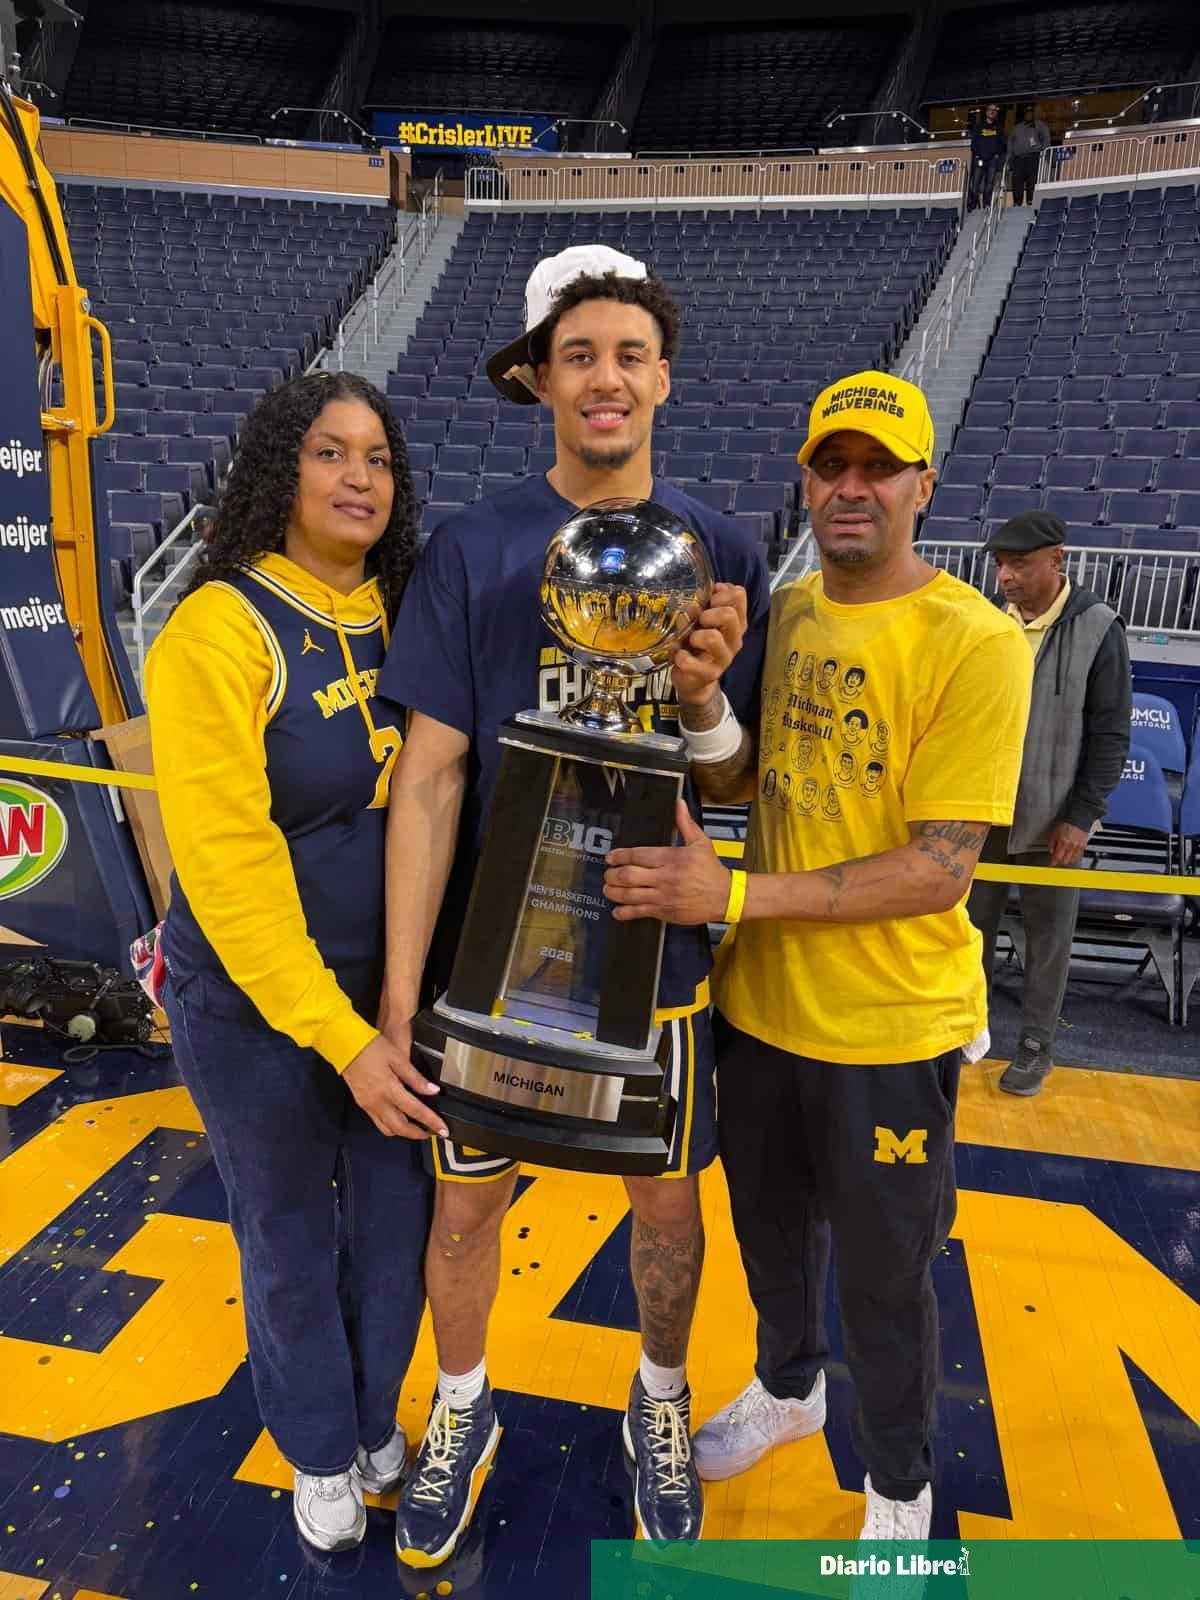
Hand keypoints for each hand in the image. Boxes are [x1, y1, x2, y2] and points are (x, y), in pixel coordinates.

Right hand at [343, 1031, 447, 1140]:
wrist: (345, 1045)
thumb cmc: (370, 1047)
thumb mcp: (398, 1058)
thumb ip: (416, 1077)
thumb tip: (432, 1090)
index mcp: (389, 1089)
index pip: (416, 1111)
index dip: (431, 1122)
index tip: (442, 1129)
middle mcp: (377, 1102)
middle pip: (400, 1128)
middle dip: (417, 1134)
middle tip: (431, 1132)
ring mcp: (368, 1105)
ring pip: (387, 1129)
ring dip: (403, 1132)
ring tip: (417, 1127)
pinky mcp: (362, 1103)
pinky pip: (378, 1121)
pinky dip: (391, 1125)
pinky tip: (399, 1116)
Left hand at [605, 799, 731, 924]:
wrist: (725, 897)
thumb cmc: (711, 869)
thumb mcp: (701, 843)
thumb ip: (685, 823)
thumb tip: (678, 803)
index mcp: (672, 858)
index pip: (639, 855)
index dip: (620, 856)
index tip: (610, 857)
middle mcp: (665, 877)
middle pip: (629, 875)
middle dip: (613, 874)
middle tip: (608, 873)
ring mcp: (664, 896)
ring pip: (630, 895)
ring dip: (614, 892)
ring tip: (608, 889)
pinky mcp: (665, 912)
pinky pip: (639, 912)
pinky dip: (624, 912)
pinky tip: (617, 910)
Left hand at [670, 583, 747, 709]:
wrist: (695, 679)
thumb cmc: (699, 644)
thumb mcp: (703, 621)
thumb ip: (705, 605)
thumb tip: (700, 592)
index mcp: (736, 622)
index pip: (739, 595)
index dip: (721, 592)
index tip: (710, 599)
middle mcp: (734, 639)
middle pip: (729, 614)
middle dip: (708, 613)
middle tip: (700, 621)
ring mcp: (724, 658)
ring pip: (712, 637)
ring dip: (695, 635)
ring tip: (691, 639)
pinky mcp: (709, 674)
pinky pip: (690, 662)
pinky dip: (680, 655)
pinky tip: (680, 655)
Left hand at [1048, 821, 1088, 867]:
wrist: (1078, 819)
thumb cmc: (1066, 824)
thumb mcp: (1054, 832)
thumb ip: (1052, 843)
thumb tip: (1051, 851)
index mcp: (1063, 842)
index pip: (1057, 857)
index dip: (1053, 862)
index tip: (1051, 863)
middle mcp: (1071, 845)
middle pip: (1065, 860)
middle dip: (1060, 861)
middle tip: (1057, 858)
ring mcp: (1078, 846)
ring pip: (1072, 860)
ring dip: (1067, 860)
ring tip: (1064, 857)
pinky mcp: (1083, 846)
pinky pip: (1078, 856)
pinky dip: (1074, 857)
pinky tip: (1071, 855)